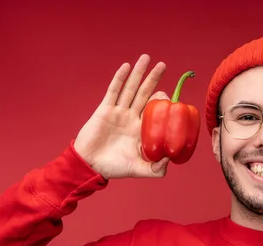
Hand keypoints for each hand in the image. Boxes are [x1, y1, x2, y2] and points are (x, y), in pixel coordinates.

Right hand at [73, 54, 170, 178]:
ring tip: (147, 58)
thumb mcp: (140, 169)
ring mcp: (118, 112)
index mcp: (142, 129)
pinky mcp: (105, 110)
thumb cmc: (115, 168)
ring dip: (139, 73)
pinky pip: (114, 91)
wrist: (90, 166)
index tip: (172, 95)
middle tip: (163, 65)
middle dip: (154, 79)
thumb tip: (170, 160)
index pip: (155, 111)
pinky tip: (127, 67)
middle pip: (144, 93)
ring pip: (131, 88)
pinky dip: (120, 78)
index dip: (163, 102)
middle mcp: (131, 117)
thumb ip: (156, 169)